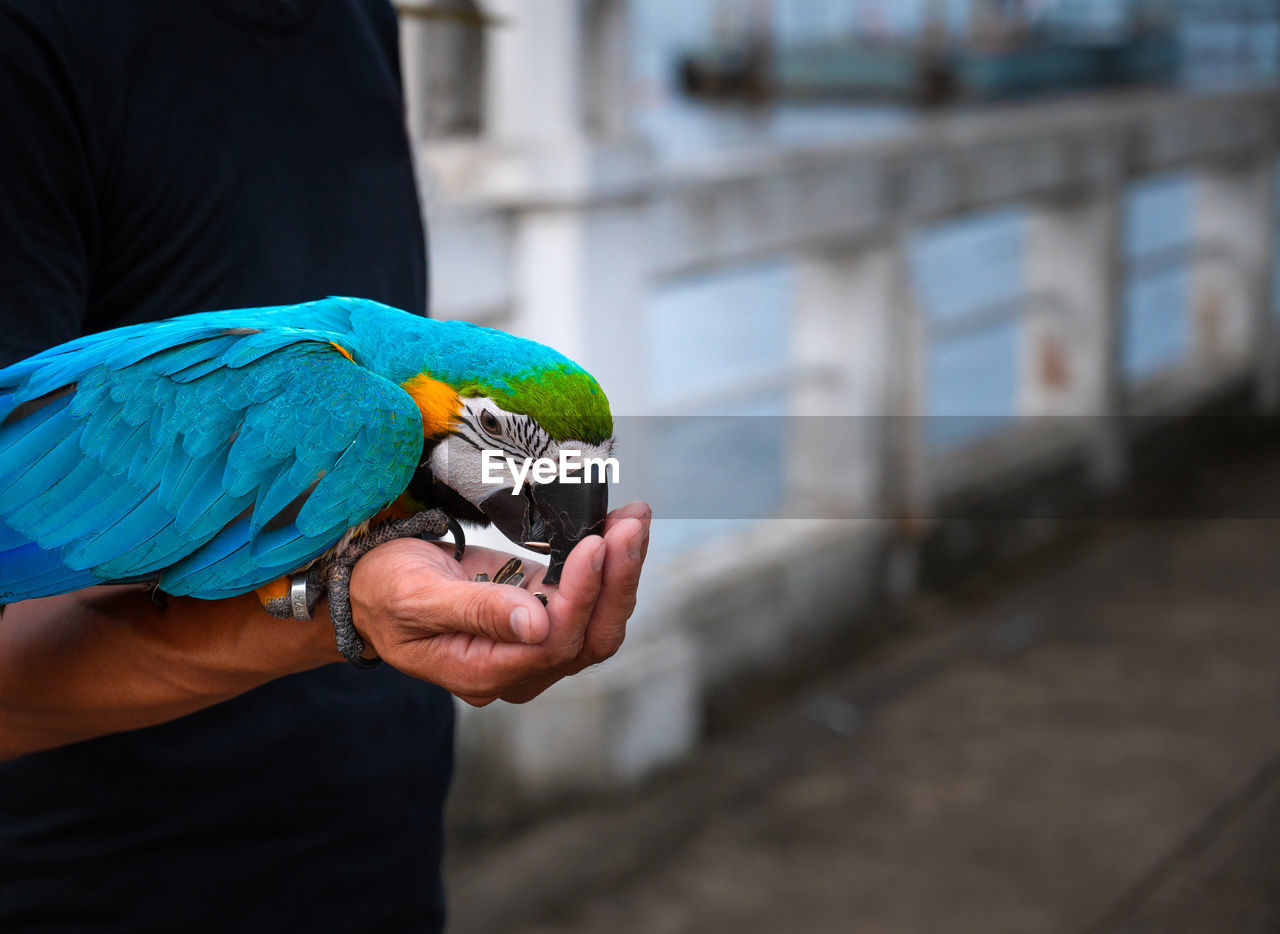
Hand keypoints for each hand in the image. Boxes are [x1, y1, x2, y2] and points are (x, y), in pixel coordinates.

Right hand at [347, 502, 650, 705]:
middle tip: (631, 527)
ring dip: (621, 570)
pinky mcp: (542, 613)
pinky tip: (619, 526)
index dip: (580, 596)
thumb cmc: (385, 592)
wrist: (371, 588)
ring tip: (634, 520)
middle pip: (589, 638)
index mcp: (483, 673)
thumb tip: (536, 626)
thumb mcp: (417, 598)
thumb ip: (476, 613)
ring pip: (597, 621)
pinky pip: (588, 599)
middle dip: (616, 582)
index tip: (594, 544)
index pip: (552, 644)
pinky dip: (609, 564)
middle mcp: (517, 668)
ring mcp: (533, 644)